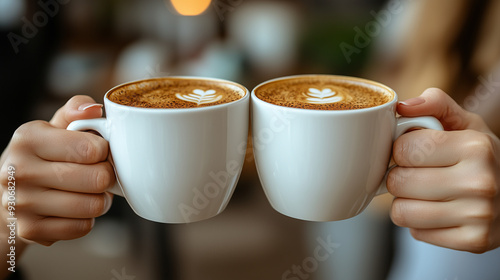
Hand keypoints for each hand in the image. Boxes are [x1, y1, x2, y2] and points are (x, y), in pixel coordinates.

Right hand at [0, 96, 113, 245]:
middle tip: (99, 173)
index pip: (91, 149)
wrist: (11, 194)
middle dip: (107, 177)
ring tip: (89, 191)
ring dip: (100, 200)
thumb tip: (93, 109)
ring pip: (93, 206)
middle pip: (97, 178)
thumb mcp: (55, 127)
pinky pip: (83, 227)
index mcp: (28, 138)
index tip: (99, 152)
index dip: (105, 151)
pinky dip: (87, 219)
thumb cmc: (44, 155)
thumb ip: (76, 111)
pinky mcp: (30, 229)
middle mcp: (19, 170)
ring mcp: (22, 203)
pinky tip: (75, 209)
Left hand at [388, 88, 499, 252]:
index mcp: (475, 147)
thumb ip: (435, 105)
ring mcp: (477, 215)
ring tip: (426, 194)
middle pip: (397, 182)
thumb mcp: (466, 124)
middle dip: (400, 176)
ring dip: (406, 202)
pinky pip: (416, 233)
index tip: (414, 151)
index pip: (403, 149)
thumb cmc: (481, 157)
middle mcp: (479, 182)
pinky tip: (439, 211)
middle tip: (418, 174)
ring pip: (401, 212)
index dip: (401, 150)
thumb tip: (403, 106)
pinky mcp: (472, 241)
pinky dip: (420, 224)